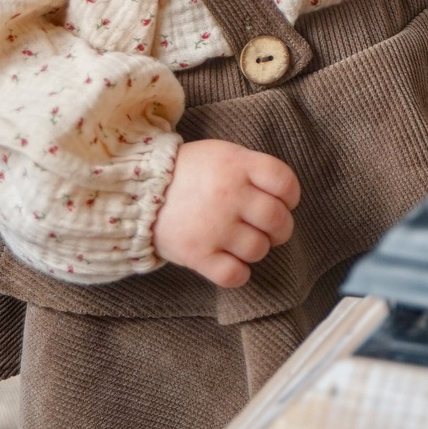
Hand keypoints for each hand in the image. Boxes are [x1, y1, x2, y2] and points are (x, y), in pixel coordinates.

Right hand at [153, 138, 299, 287]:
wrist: (136, 193)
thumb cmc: (187, 172)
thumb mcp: (221, 154)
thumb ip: (251, 169)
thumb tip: (282, 195)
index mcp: (237, 165)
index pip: (285, 181)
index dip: (291, 195)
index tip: (285, 202)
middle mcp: (229, 195)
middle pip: (277, 219)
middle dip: (281, 229)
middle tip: (270, 230)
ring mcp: (214, 227)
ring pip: (259, 249)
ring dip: (258, 249)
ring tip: (243, 243)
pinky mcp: (197, 254)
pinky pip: (234, 274)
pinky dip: (239, 274)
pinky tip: (231, 264)